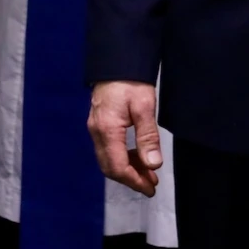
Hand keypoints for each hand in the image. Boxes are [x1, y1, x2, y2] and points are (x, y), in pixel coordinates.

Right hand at [88, 81, 162, 196]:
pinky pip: (108, 149)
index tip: (151, 188)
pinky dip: (123, 157)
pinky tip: (138, 156)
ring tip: (149, 172)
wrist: (116, 60)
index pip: (117, 166)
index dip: (134, 181)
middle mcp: (97, 132)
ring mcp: (96, 128)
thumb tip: (152, 164)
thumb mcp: (144, 106)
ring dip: (128, 169)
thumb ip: (147, 137)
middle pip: (110, 167)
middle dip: (131, 179)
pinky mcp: (99, 123)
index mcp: (107, 130)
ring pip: (108, 159)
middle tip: (151, 184)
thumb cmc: (131, 81)